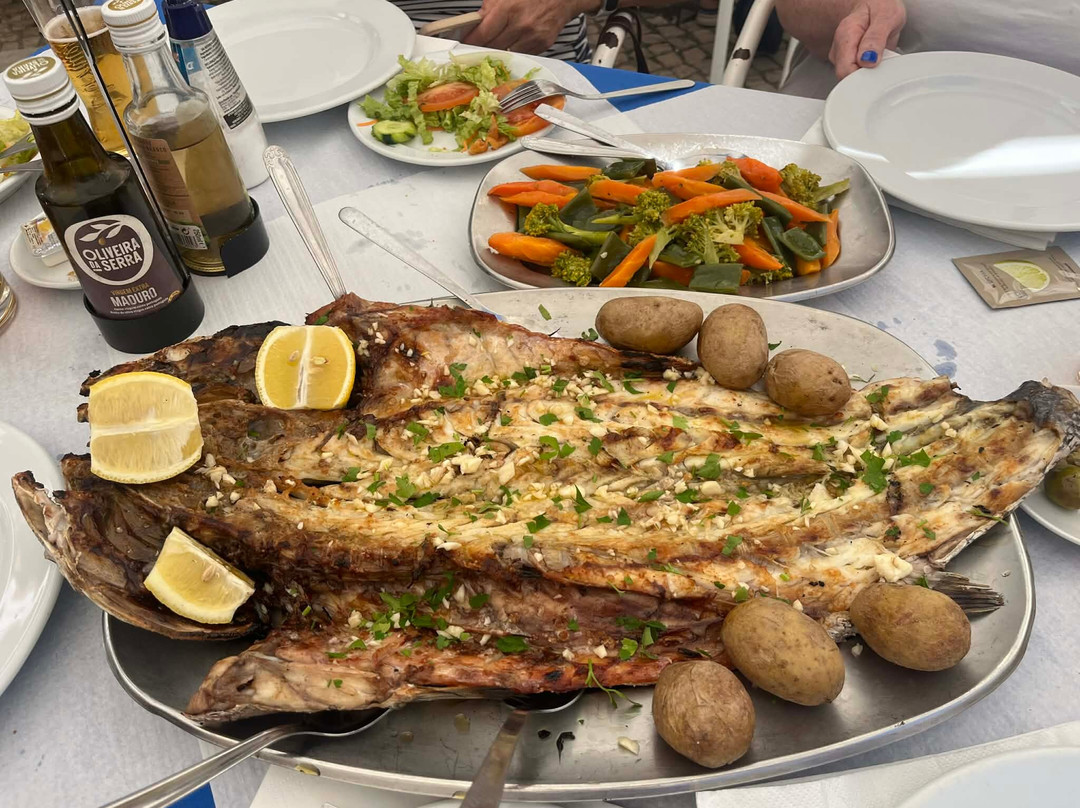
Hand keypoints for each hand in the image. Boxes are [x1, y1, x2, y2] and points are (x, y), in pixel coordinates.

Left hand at [463, 0, 599, 54]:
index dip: (471, 41)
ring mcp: (532, 37)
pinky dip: (514, 50)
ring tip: (495, 44)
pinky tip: (513, 42)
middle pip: (493, 46)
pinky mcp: (542, 44)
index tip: (464, 45)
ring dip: (498, 50)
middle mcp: (521, 24)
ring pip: (506, 53)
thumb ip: (489, 6)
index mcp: (508, 8)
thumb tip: (475, 22)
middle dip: (483, 47)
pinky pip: (521, 53)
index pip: (483, 33)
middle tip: (476, 47)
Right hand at [829, 0, 905, 78]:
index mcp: (846, 36)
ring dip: (869, 74)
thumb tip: (868, 60)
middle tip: (881, 58)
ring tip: (879, 56)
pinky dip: (869, 73)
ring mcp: (840, 58)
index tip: (876, 69)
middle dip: (867, 75)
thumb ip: (876, 37)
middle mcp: (838, 49)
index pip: (845, 71)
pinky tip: (874, 61)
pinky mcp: (846, 64)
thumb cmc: (880, 8)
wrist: (874, 6)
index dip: (862, 76)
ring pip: (852, 80)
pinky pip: (857, 77)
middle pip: (847, 78)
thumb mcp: (886, 16)